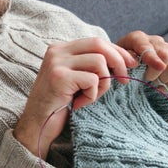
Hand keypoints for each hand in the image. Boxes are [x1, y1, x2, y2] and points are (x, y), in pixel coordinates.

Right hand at [14, 37, 136, 157]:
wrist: (36, 125)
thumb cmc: (60, 104)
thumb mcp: (77, 79)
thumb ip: (92, 66)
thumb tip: (125, 59)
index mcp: (61, 48)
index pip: (97, 41)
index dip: (117, 51)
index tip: (130, 64)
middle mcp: (57, 51)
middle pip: (99, 45)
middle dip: (118, 62)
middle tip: (124, 80)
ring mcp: (56, 62)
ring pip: (99, 63)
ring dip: (102, 85)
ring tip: (89, 98)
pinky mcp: (59, 77)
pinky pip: (92, 80)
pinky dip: (92, 95)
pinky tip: (78, 104)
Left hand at [116, 31, 167, 91]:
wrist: (131, 67)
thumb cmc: (122, 63)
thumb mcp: (117, 60)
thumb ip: (123, 59)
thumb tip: (135, 62)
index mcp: (138, 38)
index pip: (147, 46)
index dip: (150, 58)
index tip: (152, 71)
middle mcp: (157, 41)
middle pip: (165, 55)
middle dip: (155, 72)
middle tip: (146, 78)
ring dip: (162, 79)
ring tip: (152, 82)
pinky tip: (159, 86)